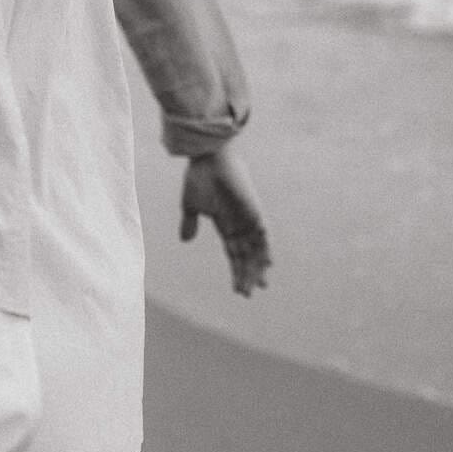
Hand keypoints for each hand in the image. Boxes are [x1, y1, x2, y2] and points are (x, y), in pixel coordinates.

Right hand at [180, 143, 271, 295]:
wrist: (207, 157)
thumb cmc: (198, 177)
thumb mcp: (190, 205)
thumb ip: (190, 223)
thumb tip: (185, 241)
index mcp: (225, 224)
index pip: (233, 253)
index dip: (236, 271)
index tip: (238, 290)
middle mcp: (239, 224)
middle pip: (246, 255)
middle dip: (247, 274)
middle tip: (249, 294)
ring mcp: (248, 217)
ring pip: (256, 249)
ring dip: (256, 267)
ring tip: (259, 285)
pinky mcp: (254, 210)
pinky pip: (263, 234)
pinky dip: (265, 249)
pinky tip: (267, 264)